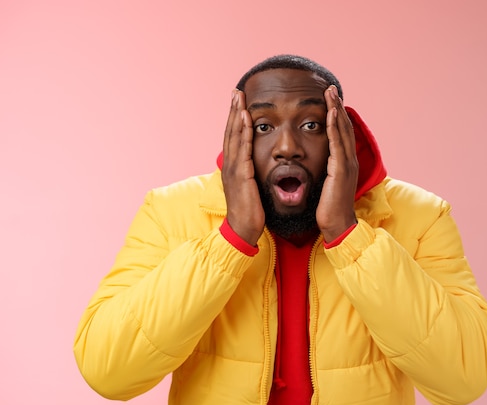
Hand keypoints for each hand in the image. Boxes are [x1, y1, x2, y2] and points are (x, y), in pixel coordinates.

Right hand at [221, 90, 264, 245]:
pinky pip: (242, 148)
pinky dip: (243, 132)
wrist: (243, 231)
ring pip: (234, 137)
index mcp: (233, 168)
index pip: (234, 138)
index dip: (235, 119)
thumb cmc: (250, 213)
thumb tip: (256, 168)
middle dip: (233, 111)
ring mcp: (233, 169)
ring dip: (236, 115)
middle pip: (230, 132)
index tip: (238, 102)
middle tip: (236, 91)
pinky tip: (246, 119)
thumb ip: (251, 175)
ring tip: (239, 98)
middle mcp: (230, 165)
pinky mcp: (240, 175)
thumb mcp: (250, 189)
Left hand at [317, 85, 358, 241]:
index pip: (341, 133)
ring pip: (342, 131)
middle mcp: (348, 160)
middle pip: (344, 127)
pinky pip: (338, 143)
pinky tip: (332, 112)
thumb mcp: (325, 184)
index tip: (329, 99)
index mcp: (344, 163)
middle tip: (331, 88)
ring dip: (337, 109)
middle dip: (338, 106)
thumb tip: (316, 164)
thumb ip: (324, 171)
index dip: (336, 115)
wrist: (337, 226)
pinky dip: (335, 126)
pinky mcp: (341, 170)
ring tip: (331, 93)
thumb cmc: (328, 209)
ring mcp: (346, 164)